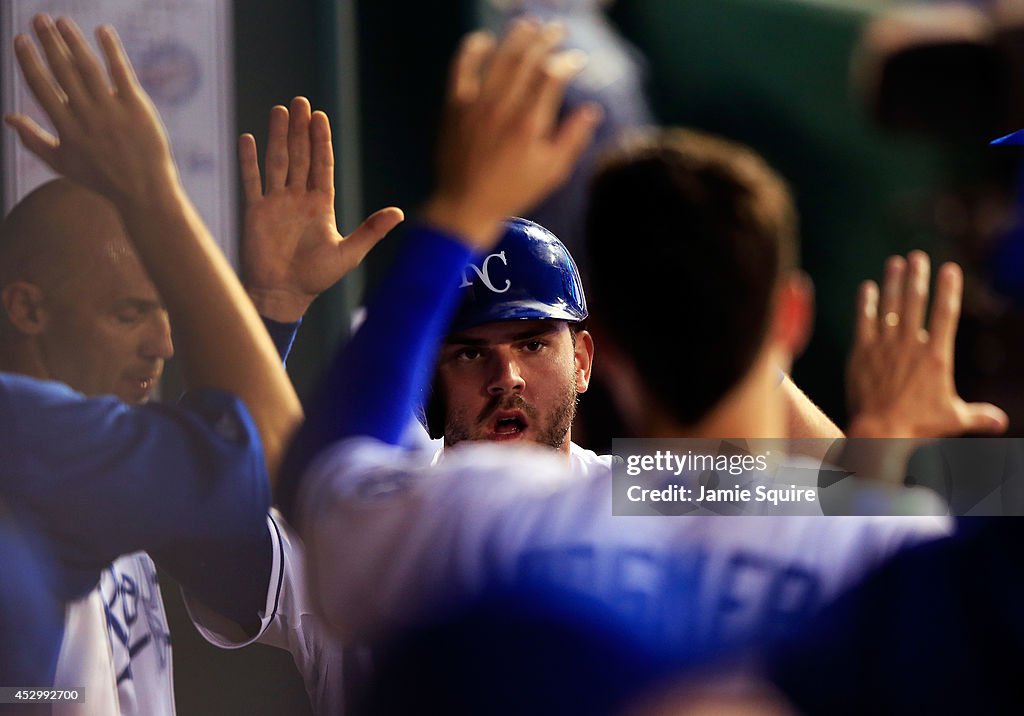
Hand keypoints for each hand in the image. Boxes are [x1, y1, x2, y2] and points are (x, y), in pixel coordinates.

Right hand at [4, 15, 176, 207]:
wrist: (144, 191)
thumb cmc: (100, 178)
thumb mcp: (61, 164)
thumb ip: (33, 140)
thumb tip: (7, 117)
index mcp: (66, 128)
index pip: (41, 87)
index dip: (29, 61)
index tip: (20, 39)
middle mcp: (87, 117)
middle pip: (62, 71)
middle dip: (48, 42)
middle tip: (38, 18)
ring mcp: (112, 111)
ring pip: (88, 68)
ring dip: (73, 41)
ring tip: (61, 21)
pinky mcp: (137, 108)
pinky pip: (121, 73)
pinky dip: (111, 50)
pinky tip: (102, 30)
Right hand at [241, 97, 402, 321]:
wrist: (284, 294)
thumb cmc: (317, 277)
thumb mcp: (349, 253)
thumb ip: (371, 230)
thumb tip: (399, 213)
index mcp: (321, 204)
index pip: (322, 165)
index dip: (322, 141)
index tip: (321, 118)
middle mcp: (298, 198)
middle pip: (300, 156)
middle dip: (301, 130)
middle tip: (301, 102)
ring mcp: (276, 202)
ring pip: (277, 161)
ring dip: (278, 136)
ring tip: (280, 110)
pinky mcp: (255, 211)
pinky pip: (252, 180)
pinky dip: (249, 161)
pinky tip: (248, 138)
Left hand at [422, 19, 602, 248]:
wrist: (465, 206)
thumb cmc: (513, 192)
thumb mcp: (551, 172)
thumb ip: (573, 138)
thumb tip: (593, 110)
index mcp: (530, 124)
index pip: (551, 76)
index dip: (567, 62)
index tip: (577, 60)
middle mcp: (503, 108)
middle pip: (527, 58)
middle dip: (546, 39)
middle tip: (558, 30)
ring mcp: (476, 104)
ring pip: (498, 57)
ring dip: (516, 36)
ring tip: (530, 25)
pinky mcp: (455, 106)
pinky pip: (462, 67)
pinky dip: (473, 49)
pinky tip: (485, 40)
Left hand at [846, 250, 1007, 437]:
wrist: (880, 431)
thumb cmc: (919, 426)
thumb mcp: (954, 419)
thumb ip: (978, 415)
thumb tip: (1001, 422)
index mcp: (936, 355)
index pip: (945, 314)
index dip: (948, 289)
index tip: (950, 269)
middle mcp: (911, 345)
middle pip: (915, 302)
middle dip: (917, 276)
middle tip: (917, 256)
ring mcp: (884, 346)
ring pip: (890, 307)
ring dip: (893, 282)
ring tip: (895, 262)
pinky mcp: (862, 353)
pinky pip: (864, 321)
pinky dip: (866, 304)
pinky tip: (866, 288)